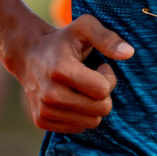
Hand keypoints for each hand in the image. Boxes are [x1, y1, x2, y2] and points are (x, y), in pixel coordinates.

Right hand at [11, 14, 134, 132]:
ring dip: (93, 106)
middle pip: (100, 110)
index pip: (103, 91)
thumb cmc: (62, 40)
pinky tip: (71, 97)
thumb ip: (107, 38)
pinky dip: (80, 115)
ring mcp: (44, 110)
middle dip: (103, 94)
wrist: (28, 54)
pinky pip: (78, 128)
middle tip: (93, 78)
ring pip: (91, 123)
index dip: (108, 78)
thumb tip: (128, 53)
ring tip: (81, 87)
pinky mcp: (41, 121)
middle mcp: (50, 94)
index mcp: (61, 70)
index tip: (101, 66)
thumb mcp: (84, 27)